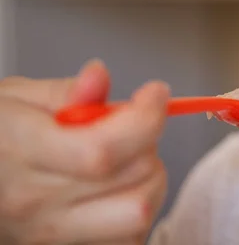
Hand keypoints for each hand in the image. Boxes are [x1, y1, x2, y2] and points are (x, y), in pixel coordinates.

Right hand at [0, 60, 169, 243]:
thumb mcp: (16, 98)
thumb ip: (65, 91)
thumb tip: (99, 77)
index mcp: (22, 153)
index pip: (102, 150)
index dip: (144, 119)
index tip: (156, 94)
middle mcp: (37, 201)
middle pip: (131, 178)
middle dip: (149, 141)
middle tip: (134, 124)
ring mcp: (53, 233)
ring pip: (139, 212)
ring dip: (150, 178)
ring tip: (128, 157)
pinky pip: (130, 238)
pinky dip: (138, 209)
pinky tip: (121, 187)